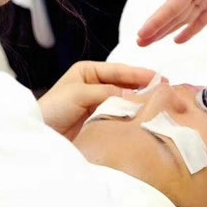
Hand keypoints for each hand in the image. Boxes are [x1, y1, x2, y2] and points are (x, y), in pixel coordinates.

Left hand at [38, 61, 157, 139]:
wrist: (40, 135)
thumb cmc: (52, 109)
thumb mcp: (79, 94)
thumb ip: (106, 92)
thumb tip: (132, 96)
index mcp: (88, 71)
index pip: (119, 71)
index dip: (139, 74)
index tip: (159, 78)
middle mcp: (95, 85)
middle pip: (125, 84)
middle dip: (144, 87)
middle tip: (166, 91)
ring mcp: (99, 104)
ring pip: (125, 101)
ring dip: (139, 102)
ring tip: (159, 104)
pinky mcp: (100, 121)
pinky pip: (120, 116)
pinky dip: (131, 117)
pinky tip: (144, 118)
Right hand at [137, 0, 206, 46]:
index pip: (172, 5)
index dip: (157, 21)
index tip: (142, 34)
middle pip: (174, 13)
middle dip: (156, 28)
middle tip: (139, 43)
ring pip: (184, 17)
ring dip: (168, 29)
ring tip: (152, 42)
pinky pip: (202, 18)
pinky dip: (190, 29)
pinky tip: (179, 39)